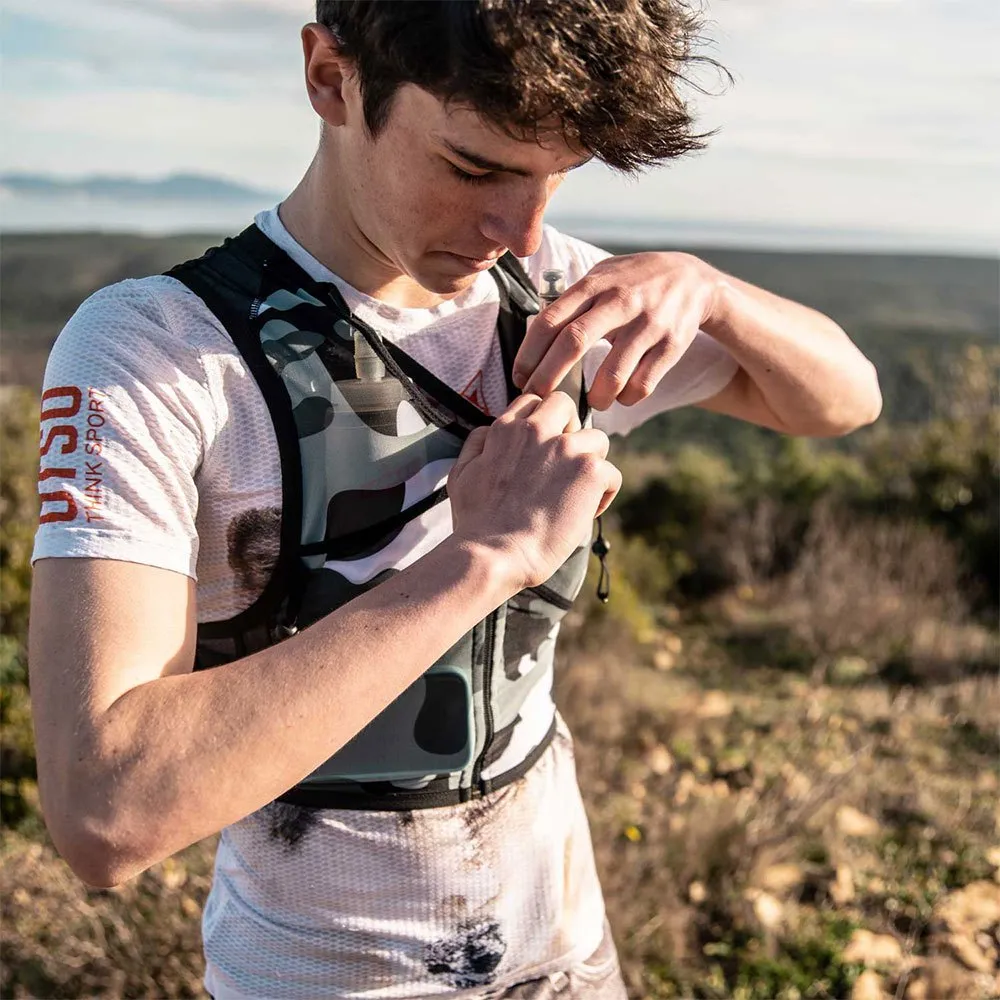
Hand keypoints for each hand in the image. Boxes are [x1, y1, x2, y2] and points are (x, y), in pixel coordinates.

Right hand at [448, 393, 620, 589]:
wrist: (494, 554)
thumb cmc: (475, 523)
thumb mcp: (461, 474)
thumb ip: (477, 445)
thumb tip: (489, 431)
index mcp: (506, 430)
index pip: (532, 402)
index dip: (541, 422)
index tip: (542, 448)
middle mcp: (537, 431)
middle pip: (565, 405)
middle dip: (569, 428)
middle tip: (564, 463)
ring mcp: (566, 449)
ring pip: (596, 438)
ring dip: (590, 463)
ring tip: (576, 493)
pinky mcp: (589, 471)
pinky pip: (610, 473)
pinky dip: (602, 495)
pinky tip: (584, 513)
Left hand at [513, 252, 721, 409]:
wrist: (693, 280)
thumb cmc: (633, 283)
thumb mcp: (602, 276)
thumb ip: (571, 301)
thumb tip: (534, 337)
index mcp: (595, 285)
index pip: (551, 320)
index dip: (529, 353)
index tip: (520, 376)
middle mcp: (620, 302)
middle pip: (574, 343)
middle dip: (548, 377)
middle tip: (537, 397)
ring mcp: (648, 325)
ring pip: (612, 375)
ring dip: (595, 397)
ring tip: (593, 402)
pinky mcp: (671, 345)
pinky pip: (642, 385)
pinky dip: (626, 398)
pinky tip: (621, 396)